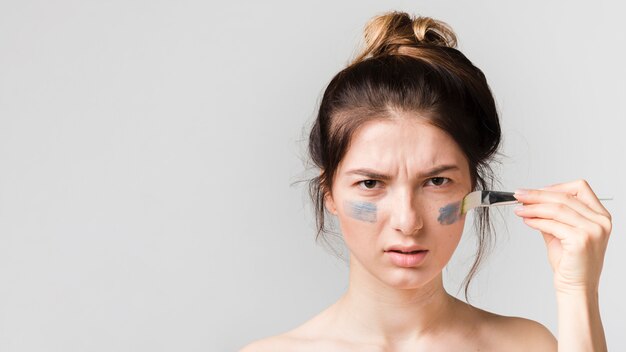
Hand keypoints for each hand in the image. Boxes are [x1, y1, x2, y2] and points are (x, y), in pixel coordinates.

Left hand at [513, 179, 611, 293]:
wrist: (576, 288)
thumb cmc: (570, 263)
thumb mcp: (561, 233)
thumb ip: (551, 216)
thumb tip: (531, 201)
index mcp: (600, 215)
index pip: (579, 188)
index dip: (554, 187)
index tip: (535, 191)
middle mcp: (600, 221)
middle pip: (564, 197)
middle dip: (537, 195)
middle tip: (519, 195)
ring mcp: (593, 230)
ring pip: (557, 208)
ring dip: (533, 207)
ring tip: (519, 209)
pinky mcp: (581, 240)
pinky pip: (552, 224)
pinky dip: (536, 220)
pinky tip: (526, 220)